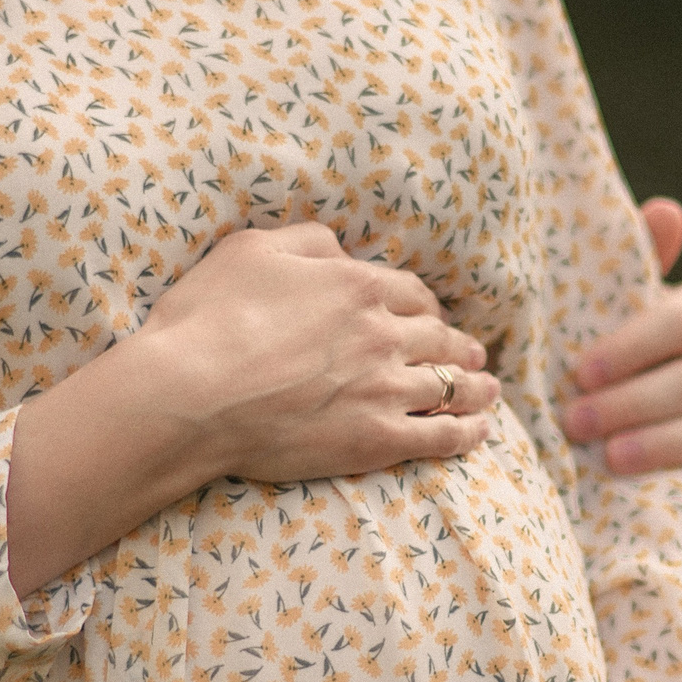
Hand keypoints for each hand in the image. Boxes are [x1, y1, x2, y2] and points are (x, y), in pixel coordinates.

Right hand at [6, 221, 501, 593]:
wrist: (191, 394)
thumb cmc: (208, 319)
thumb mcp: (252, 249)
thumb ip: (307, 241)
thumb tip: (342, 247)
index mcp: (356, 285)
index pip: (410, 292)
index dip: (426, 305)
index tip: (432, 315)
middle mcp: (382, 334)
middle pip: (438, 337)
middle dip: (459, 344)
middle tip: (473, 353)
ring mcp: (384, 390)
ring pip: (449, 385)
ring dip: (476, 387)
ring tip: (489, 390)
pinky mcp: (376, 440)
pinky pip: (440, 436)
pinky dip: (467, 433)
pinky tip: (481, 433)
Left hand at [563, 197, 681, 521]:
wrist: (623, 413)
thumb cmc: (610, 351)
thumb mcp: (612, 307)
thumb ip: (634, 262)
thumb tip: (667, 209)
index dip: (633, 347)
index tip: (581, 372)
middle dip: (634, 403)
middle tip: (576, 422)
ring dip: (666, 445)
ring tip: (610, 459)